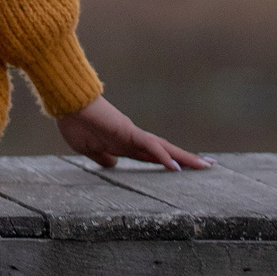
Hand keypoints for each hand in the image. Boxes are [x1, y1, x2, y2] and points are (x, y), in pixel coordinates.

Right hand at [58, 96, 209, 170]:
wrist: (68, 105)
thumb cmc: (74, 123)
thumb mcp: (87, 149)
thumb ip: (101, 156)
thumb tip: (113, 164)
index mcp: (124, 145)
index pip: (152, 156)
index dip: (167, 162)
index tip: (181, 170)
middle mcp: (133, 140)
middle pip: (166, 151)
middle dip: (186, 159)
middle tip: (208, 165)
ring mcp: (133, 135)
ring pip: (164, 148)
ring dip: (184, 157)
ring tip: (204, 166)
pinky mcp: (129, 132)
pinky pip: (150, 146)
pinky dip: (162, 157)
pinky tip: (174, 168)